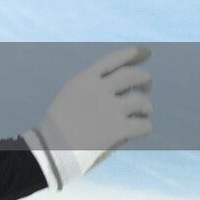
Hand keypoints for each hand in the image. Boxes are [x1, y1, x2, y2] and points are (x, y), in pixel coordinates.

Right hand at [24, 46, 151, 188]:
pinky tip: (139, 132)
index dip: (132, 54)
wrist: (52, 148)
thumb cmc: (61, 125)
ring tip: (142, 115)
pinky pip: (144, 125)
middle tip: (146, 88)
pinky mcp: (118, 129)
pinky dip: (145, 128)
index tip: (147, 52)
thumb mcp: (71, 96)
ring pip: (143, 102)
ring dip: (146, 108)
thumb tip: (126, 88)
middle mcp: (98, 90)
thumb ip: (94, 88)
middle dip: (145, 80)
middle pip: (134, 75)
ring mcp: (110, 109)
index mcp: (84, 80)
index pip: (113, 60)